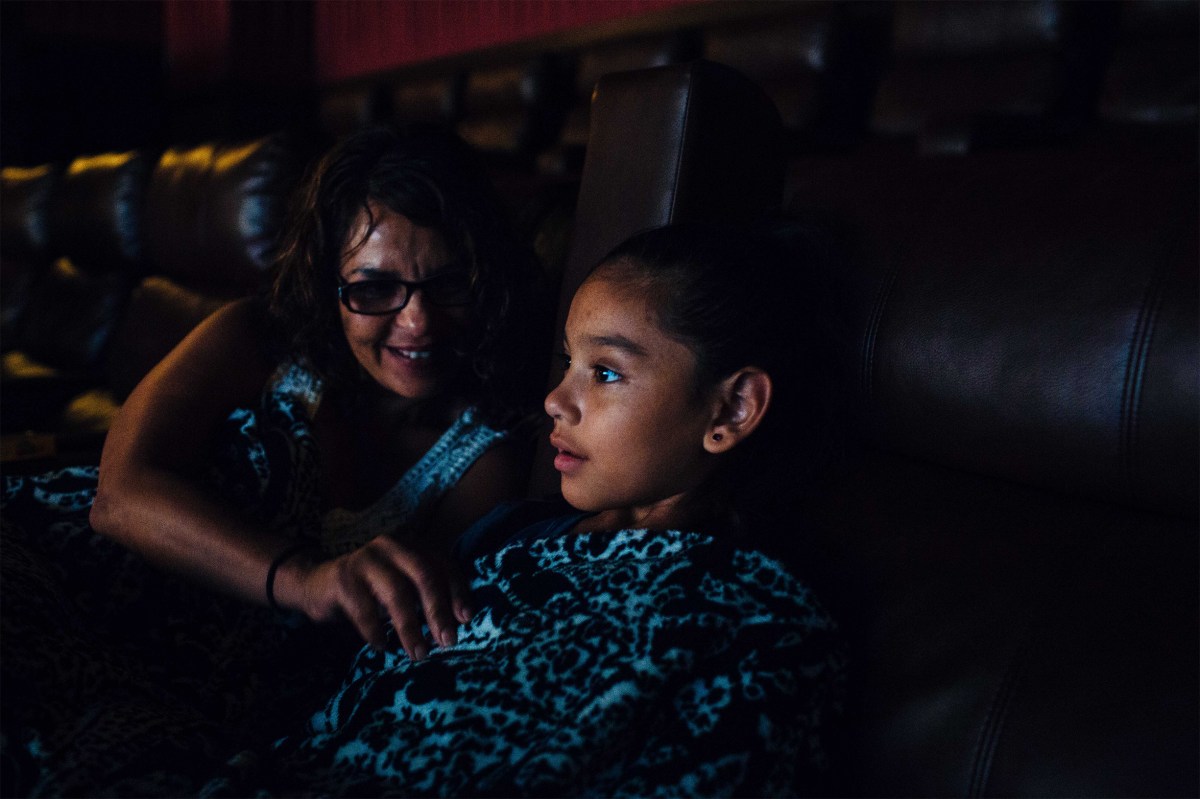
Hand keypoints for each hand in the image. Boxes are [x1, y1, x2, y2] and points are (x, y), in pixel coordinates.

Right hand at [291, 535, 473, 658]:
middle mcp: (392, 546)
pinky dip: (375, 630)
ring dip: (410, 627)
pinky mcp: (343, 578)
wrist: (317, 585)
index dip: (457, 590)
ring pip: (397, 593)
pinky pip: (364, 608)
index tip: (466, 619)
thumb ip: (426, 596)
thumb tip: (457, 624)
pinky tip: (381, 646)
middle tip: (447, 641)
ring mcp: (366, 559)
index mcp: (411, 546)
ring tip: (418, 653)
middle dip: (438, 610)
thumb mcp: (402, 587)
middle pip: (424, 575)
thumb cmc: (371, 591)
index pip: (443, 564)